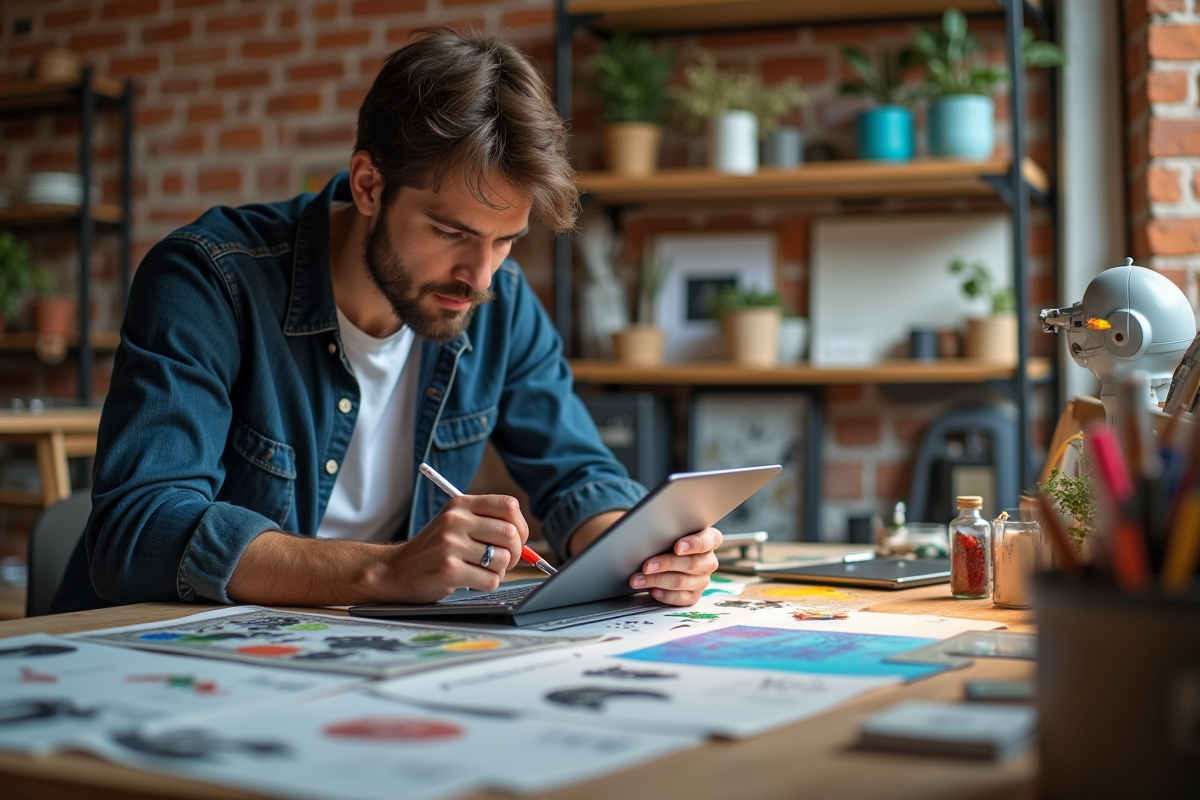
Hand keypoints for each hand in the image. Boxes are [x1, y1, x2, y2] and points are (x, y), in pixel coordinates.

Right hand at [378, 494, 528, 602]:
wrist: (396, 570)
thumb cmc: (433, 549)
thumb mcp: (454, 523)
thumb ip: (487, 523)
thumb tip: (526, 540)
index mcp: (460, 504)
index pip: (508, 505)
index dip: (521, 526)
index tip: (518, 539)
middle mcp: (456, 521)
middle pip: (510, 534)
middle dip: (516, 552)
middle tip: (506, 560)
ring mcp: (451, 545)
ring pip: (503, 559)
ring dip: (500, 570)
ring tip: (482, 570)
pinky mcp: (449, 570)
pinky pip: (491, 580)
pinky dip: (487, 584)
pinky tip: (471, 580)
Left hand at [629, 527, 722, 605]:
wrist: (666, 555)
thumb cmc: (669, 538)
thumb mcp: (670, 529)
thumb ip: (667, 527)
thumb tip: (646, 530)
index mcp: (710, 539)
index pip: (707, 541)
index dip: (693, 544)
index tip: (677, 547)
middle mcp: (709, 561)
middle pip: (691, 563)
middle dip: (666, 564)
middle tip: (647, 566)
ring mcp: (703, 580)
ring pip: (682, 581)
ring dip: (657, 581)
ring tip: (638, 580)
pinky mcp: (694, 595)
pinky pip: (681, 598)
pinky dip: (665, 595)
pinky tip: (652, 590)